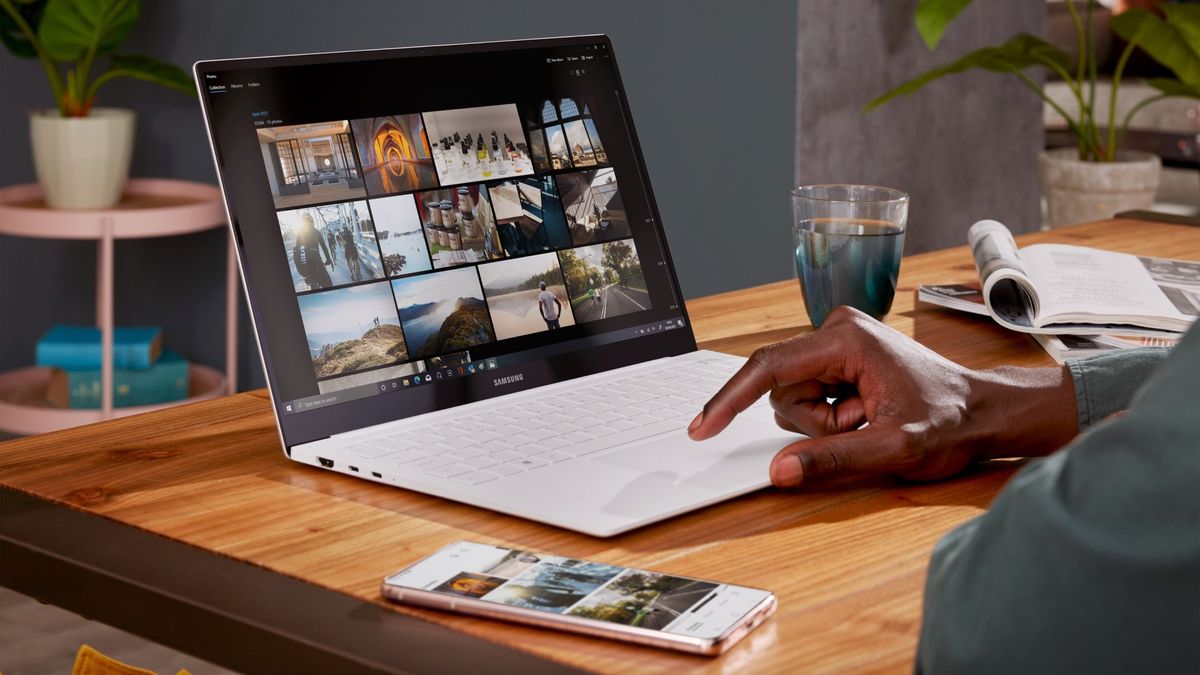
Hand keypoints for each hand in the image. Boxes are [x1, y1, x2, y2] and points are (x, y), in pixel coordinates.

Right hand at [687, 307, 1077, 486]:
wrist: (983, 412)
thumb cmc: (950, 421)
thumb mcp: (893, 447)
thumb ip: (832, 459)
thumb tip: (780, 470)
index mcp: (846, 338)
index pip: (769, 368)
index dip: (730, 400)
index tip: (703, 427)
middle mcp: (837, 329)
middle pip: (781, 388)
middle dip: (813, 422)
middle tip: (860, 428)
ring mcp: (837, 341)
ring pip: (793, 396)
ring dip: (823, 422)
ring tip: (868, 421)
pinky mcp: (839, 356)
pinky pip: (808, 395)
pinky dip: (830, 416)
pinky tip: (865, 414)